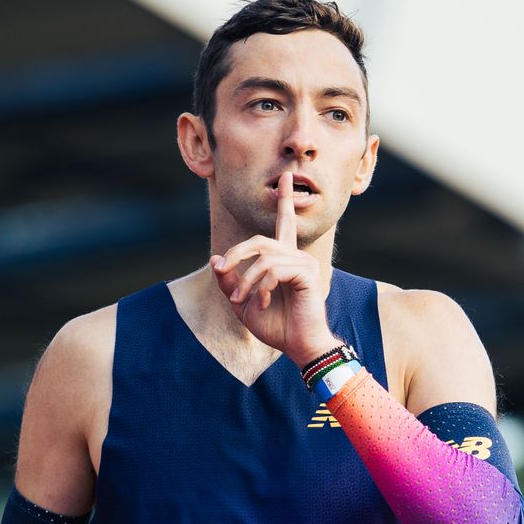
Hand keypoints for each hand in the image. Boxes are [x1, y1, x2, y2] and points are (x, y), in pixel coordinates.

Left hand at [209, 167, 334, 365]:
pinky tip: (261, 302)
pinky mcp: (308, 273)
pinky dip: (260, 287)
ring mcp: (304, 263)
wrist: (298, 346)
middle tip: (223, 271)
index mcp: (285, 259)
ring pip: (264, 257)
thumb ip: (229, 283)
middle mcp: (296, 256)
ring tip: (242, 300)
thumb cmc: (276, 327)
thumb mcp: (243, 304)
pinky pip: (274, 270)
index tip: (285, 177)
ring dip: (245, 280)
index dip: (284, 200)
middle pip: (259, 241)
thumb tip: (215, 260)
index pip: (284, 223)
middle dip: (236, 255)